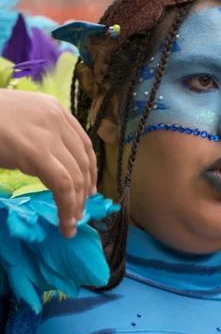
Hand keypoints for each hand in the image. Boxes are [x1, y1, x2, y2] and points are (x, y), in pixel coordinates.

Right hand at [0, 88, 96, 237]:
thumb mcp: (16, 125)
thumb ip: (36, 140)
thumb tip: (48, 167)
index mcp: (53, 109)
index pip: (83, 144)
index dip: (90, 171)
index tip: (89, 191)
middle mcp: (56, 118)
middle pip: (83, 161)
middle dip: (84, 192)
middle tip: (79, 213)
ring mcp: (49, 133)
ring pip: (76, 176)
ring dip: (76, 204)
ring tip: (70, 224)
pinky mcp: (38, 151)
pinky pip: (64, 184)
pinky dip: (67, 206)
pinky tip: (64, 222)